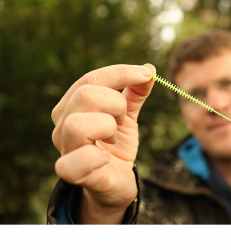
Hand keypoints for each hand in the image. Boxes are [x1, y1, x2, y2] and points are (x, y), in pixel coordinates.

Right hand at [52, 64, 154, 222]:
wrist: (117, 182)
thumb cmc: (117, 146)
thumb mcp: (128, 116)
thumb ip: (135, 93)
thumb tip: (149, 67)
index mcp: (72, 107)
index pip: (91, 79)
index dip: (121, 73)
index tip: (147, 74)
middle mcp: (62, 126)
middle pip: (85, 95)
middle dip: (116, 103)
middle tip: (124, 119)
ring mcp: (65, 150)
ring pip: (77, 124)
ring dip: (108, 127)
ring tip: (114, 137)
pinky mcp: (74, 174)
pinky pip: (76, 162)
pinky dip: (97, 156)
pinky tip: (107, 157)